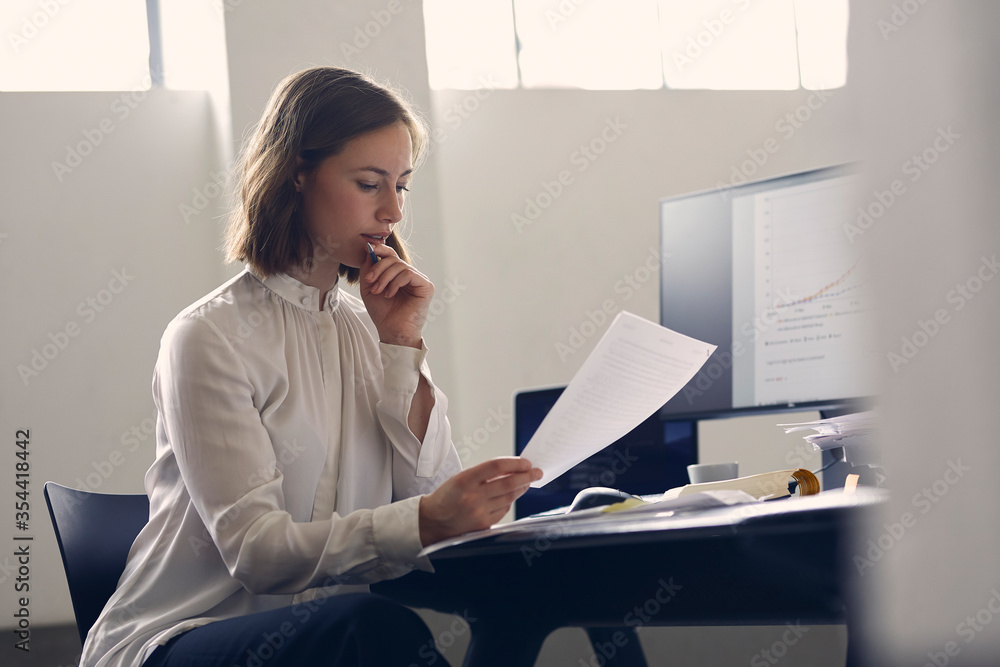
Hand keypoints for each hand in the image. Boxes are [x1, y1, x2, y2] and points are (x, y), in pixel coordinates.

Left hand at [360, 244, 432, 347]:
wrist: (391, 332)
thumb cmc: (382, 313)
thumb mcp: (369, 288)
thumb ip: (368, 269)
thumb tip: (369, 251)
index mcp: (397, 274)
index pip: (391, 255)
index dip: (380, 249)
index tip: (368, 248)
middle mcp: (409, 275)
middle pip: (393, 258)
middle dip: (378, 267)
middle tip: (369, 281)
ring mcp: (419, 280)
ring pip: (400, 265)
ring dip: (385, 277)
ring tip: (379, 291)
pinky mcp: (426, 286)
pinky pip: (408, 273)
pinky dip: (396, 282)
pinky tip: (390, 294)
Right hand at [419, 457, 542, 545]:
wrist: (433, 520)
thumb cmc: (448, 496)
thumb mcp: (461, 477)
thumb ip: (485, 473)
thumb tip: (512, 468)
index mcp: (465, 480)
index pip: (497, 466)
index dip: (515, 463)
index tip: (526, 462)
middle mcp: (473, 497)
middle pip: (508, 483)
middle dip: (527, 476)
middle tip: (537, 472)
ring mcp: (479, 512)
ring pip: (509, 497)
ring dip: (522, 488)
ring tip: (527, 481)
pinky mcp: (484, 525)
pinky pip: (504, 510)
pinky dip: (510, 501)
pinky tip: (512, 496)